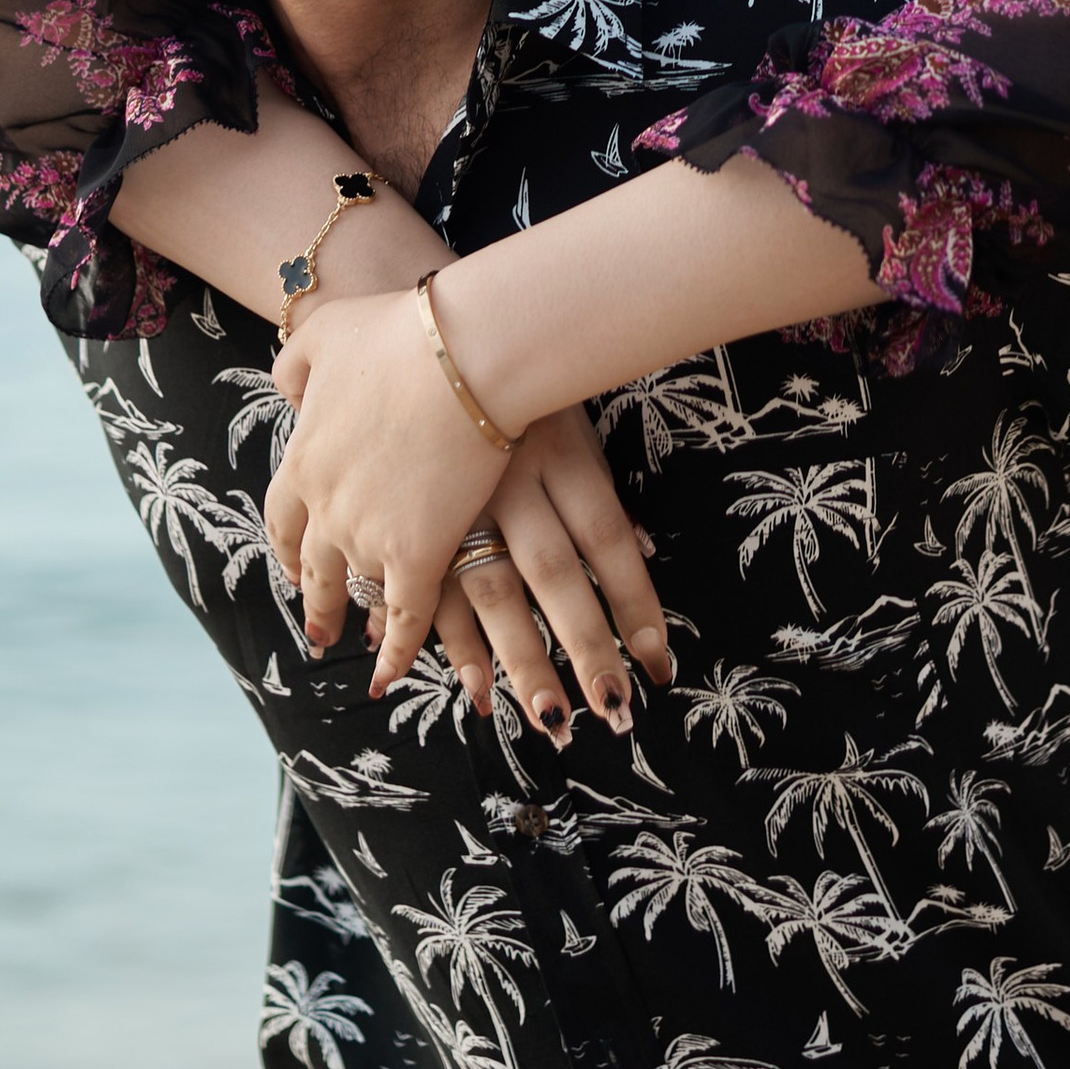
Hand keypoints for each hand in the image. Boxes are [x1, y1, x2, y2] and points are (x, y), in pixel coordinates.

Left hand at [266, 286, 506, 693]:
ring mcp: (369, 537)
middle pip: (313, 567)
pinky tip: (390, 675)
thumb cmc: (397, 334)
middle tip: (318, 625)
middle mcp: (325, 508)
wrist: (460, 357)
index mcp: (302, 461)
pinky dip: (397, 651)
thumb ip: (294, 364)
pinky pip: (405, 618)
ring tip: (359, 646)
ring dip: (358, 621)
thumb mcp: (324, 333)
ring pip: (358, 592)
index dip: (290, 545)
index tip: (295, 565)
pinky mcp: (419, 555)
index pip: (283, 519)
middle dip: (315, 599)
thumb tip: (287, 392)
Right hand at [429, 409, 672, 744]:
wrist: (429, 350)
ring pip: (493, 591)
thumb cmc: (520, 390)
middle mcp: (508, 480)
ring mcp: (453, 502)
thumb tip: (646, 550)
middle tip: (614, 710)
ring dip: (524, 661)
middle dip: (586, 645)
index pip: (607, 535)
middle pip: (554, 574)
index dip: (635, 599)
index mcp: (558, 451)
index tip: (657, 661)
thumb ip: (600, 490)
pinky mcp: (411, 521)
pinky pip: (433, 592)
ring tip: (554, 718)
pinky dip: (455, 644)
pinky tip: (481, 690)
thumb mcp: (572, 422)